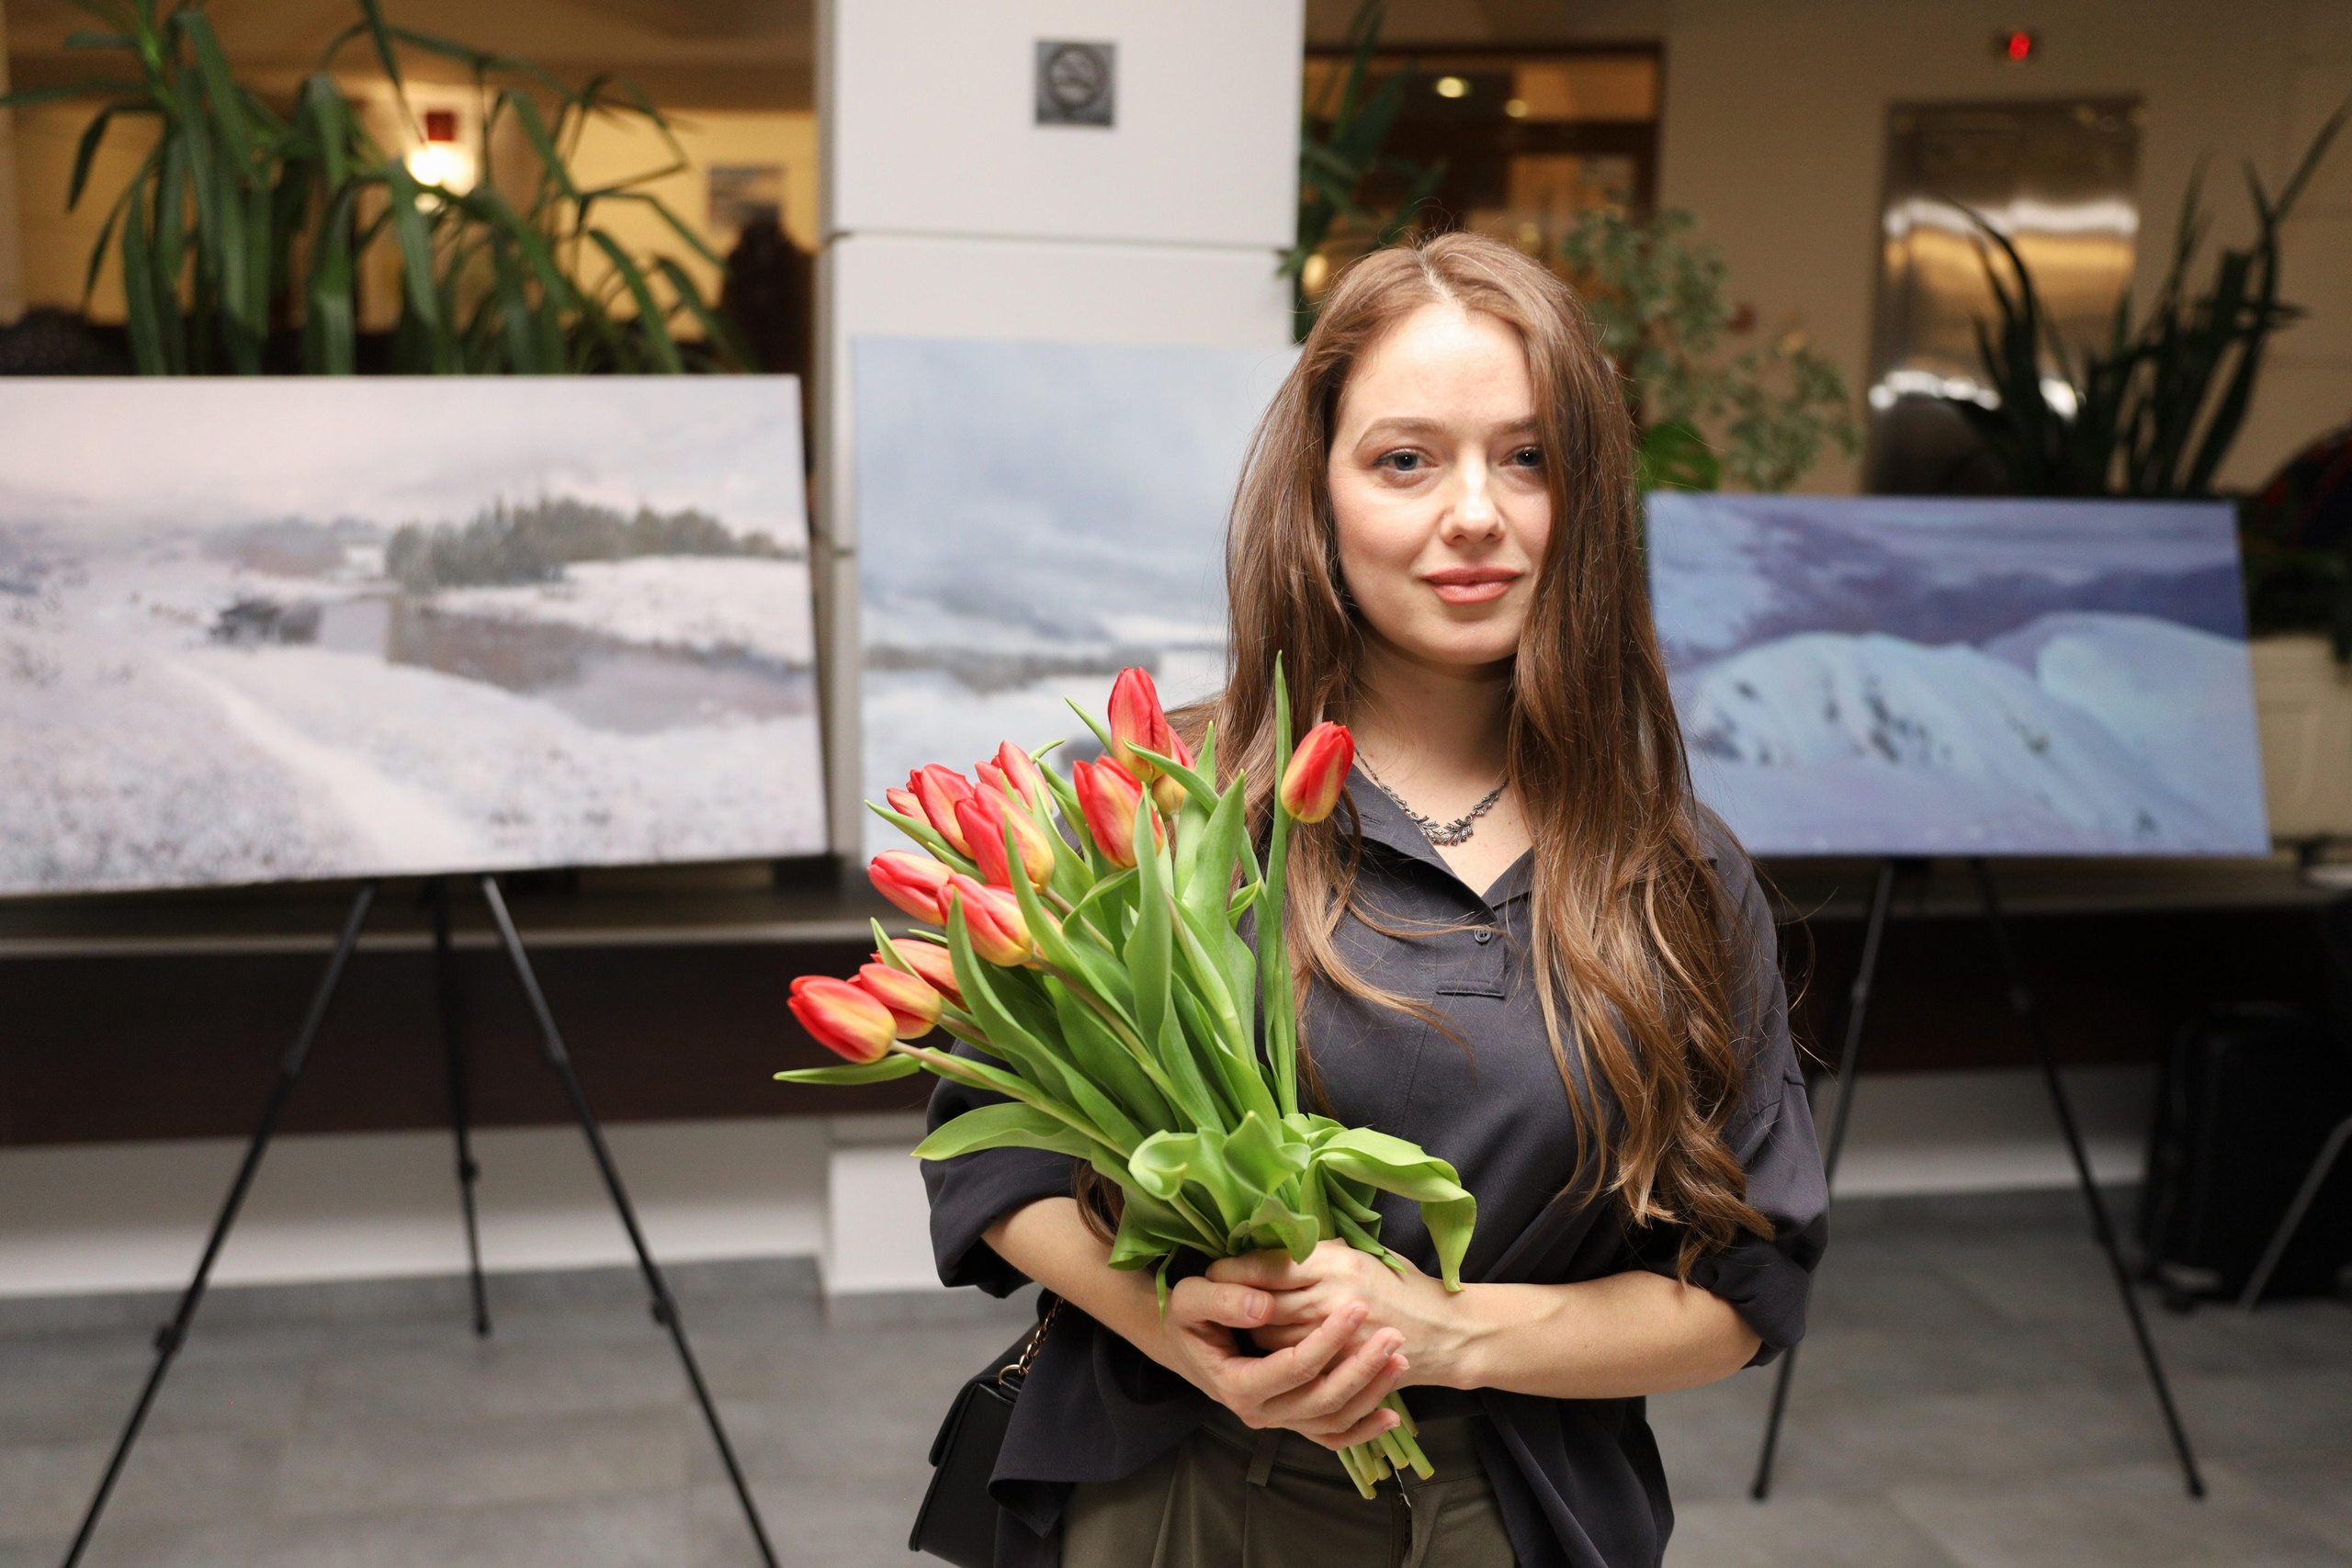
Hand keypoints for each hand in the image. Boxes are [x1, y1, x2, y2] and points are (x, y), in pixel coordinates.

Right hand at [1151, 1276, 1410, 1450]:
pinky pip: (1330, 1435)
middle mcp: (1259, 1412)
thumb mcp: (1190, 1299)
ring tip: (1400, 1360)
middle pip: (1321, 1399)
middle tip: (1392, 1335)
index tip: (1356, 1307)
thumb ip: (1222, 1300)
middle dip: (1361, 1368)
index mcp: (1236, 1384)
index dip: (1328, 1340)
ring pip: (1332, 1419)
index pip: (1293, 1367)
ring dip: (1370, 1394)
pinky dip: (1362, 1430)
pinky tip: (1392, 1414)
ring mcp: (1277, 1419)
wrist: (1183, 1340)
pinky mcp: (1290, 1418)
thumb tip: (1264, 1308)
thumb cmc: (1187, 1316)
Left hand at [1207, 1241, 1464, 1385]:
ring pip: (1272, 1341)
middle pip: (1263, 1304)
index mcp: (1336, 1262)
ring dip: (1252, 1335)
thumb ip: (1316, 1253)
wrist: (1447, 1331)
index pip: (1269, 1264)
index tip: (1215, 1268)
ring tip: (1238, 1326)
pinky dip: (1276, 1362)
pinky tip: (1268, 1355)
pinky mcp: (1342, 1369)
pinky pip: (1294, 1368)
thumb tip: (1269, 1242)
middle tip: (1213, 1297)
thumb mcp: (1361, 1254)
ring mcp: (1339, 1337)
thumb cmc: (1402, 1285)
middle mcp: (1334, 1297)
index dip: (1235, 1268)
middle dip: (1235, 1303)